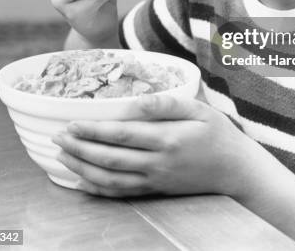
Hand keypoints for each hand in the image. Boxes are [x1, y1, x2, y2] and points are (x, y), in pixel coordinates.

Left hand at [52, 94, 258, 198]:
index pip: (122, 135)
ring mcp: (156, 180)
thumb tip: (136, 100)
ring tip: (64, 156)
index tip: (72, 123)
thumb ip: (167, 104)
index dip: (94, 131)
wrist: (236, 170)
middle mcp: (158, 163)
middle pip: (110, 158)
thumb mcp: (198, 109)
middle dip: (80, 149)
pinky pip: (122, 193)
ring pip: (111, 179)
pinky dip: (99, 190)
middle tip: (58, 138)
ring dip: (83, 169)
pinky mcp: (156, 190)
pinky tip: (83, 182)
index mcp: (168, 139)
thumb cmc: (218, 134)